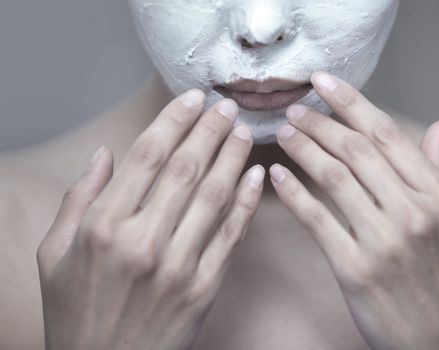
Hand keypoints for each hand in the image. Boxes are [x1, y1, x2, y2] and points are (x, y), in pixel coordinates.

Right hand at [36, 90, 264, 349]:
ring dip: (233, 158)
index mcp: (103, 226)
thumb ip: (79, 199)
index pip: (147, 156)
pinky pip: (231, 236)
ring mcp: (178, 266)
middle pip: (186, 169)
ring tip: (244, 131)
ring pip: (214, 197)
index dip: (175, 120)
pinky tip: (258, 176)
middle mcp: (142, 241)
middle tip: (227, 106)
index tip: (193, 99)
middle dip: (210, 130)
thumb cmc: (76, 311)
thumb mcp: (55, 253)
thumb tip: (105, 154)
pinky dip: (248, 203)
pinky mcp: (204, 288)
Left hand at [271, 72, 438, 349]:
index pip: (387, 134)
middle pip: (356, 149)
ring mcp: (384, 241)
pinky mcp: (355, 269)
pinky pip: (318, 220)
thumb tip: (437, 130)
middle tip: (295, 108)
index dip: (351, 103)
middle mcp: (413, 211)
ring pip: (333, 177)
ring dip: (303, 148)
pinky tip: (277, 175)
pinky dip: (294, 193)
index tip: (324, 82)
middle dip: (319, 122)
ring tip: (283, 132)